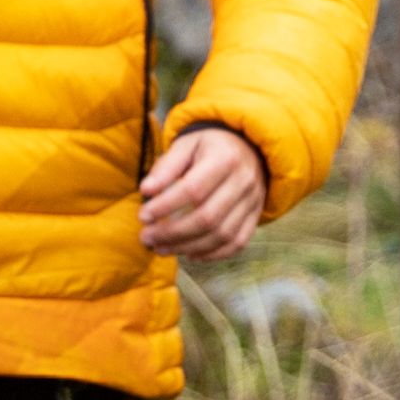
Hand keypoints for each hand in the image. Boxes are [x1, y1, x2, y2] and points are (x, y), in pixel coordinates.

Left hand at [139, 122, 267, 262]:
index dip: (166, 206)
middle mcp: (244, 181)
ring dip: (188, 247)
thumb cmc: (209, 147)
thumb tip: (146, 190)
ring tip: (161, 248)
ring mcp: (253, 202)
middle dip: (173, 233)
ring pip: (222, 235)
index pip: (193, 189)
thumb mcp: (187, 145)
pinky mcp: (256, 217)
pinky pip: (237, 243)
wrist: (249, 148)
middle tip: (147, 238)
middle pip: (208, 217)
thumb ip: (167, 166)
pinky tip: (189, 255)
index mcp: (225, 159)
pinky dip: (212, 254)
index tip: (143, 215)